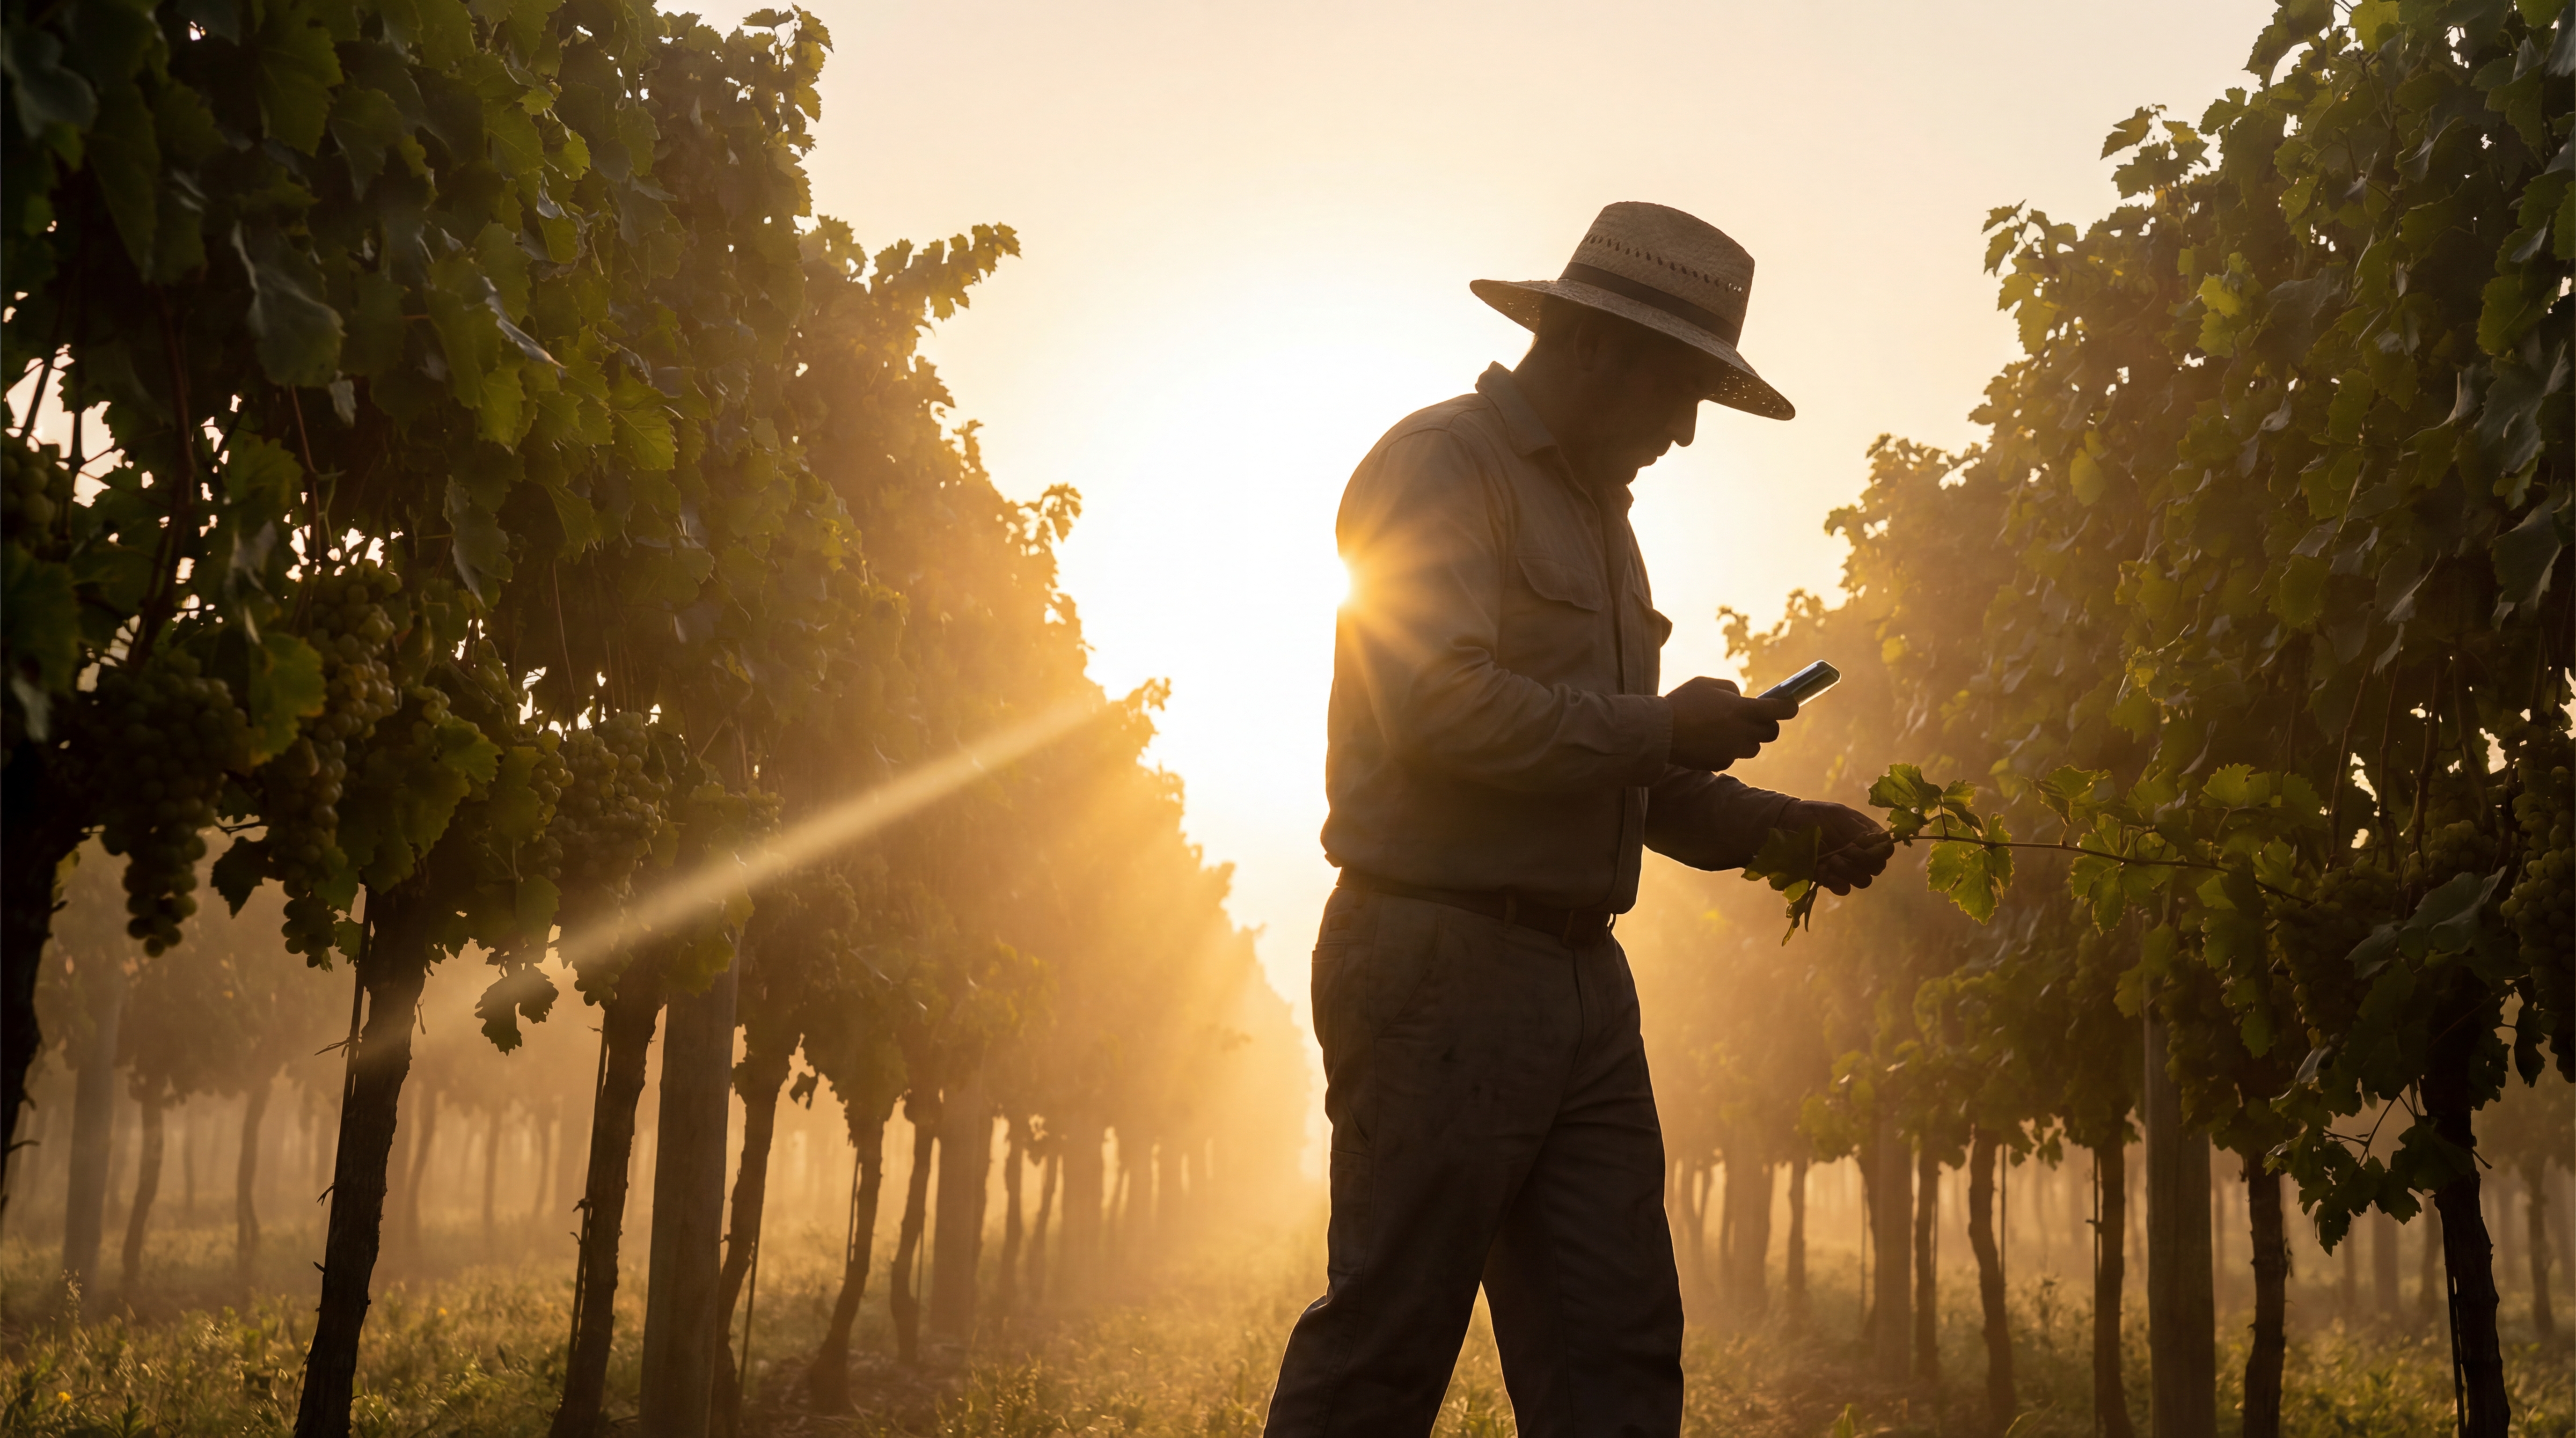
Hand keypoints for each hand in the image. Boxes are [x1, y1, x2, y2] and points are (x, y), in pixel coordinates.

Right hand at [1665, 676, 1795, 771]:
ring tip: (1726, 730)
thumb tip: (1741, 699)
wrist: (1660, 732)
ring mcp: (1733, 751)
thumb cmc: (1682, 702)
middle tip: (1755, 718)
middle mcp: (1743, 733)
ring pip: (1754, 748)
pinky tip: (1708, 741)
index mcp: (1744, 710)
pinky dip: (1726, 749)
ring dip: (1747, 739)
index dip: (1790, 707)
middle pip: (1772, 733)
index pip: (1781, 710)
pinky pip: (1732, 756)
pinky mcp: (1721, 763)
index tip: (1791, 705)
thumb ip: (1731, 690)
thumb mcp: (1707, 684)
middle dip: (1768, 725)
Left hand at [1788, 799, 1895, 894]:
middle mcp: (1861, 853)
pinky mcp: (1831, 879)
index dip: (1876, 852)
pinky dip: (1835, 883)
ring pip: (1863, 880)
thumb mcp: (1839, 815)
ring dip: (1848, 873)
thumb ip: (1859, 829)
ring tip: (1829, 862)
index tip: (1855, 845)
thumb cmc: (1814, 815)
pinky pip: (1843, 889)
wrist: (1788, 824)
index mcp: (1867, 836)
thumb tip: (1881, 842)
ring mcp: (1847, 868)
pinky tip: (1822, 872)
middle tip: (1840, 854)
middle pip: (1876, 868)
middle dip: (1860, 863)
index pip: (1885, 850)